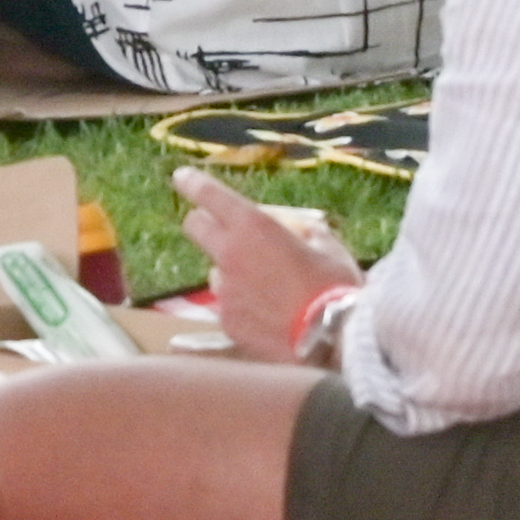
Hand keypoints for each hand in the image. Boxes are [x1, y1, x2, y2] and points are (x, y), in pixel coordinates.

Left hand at [175, 173, 366, 360]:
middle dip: (203, 223)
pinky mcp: (227, 323)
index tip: (183, 178)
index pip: (209, 195)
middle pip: (195, 228)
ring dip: (233, 275)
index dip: (192, 183)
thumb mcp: (329, 248)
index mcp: (254, 226)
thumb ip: (308, 234)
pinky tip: (271, 319)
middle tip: (223, 231)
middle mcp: (230, 254)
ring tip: (269, 291)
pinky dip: (245, 308)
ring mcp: (225, 291)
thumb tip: (305, 234)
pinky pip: (230, 307)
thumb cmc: (336, 288)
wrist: (334, 341)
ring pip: (216, 273)